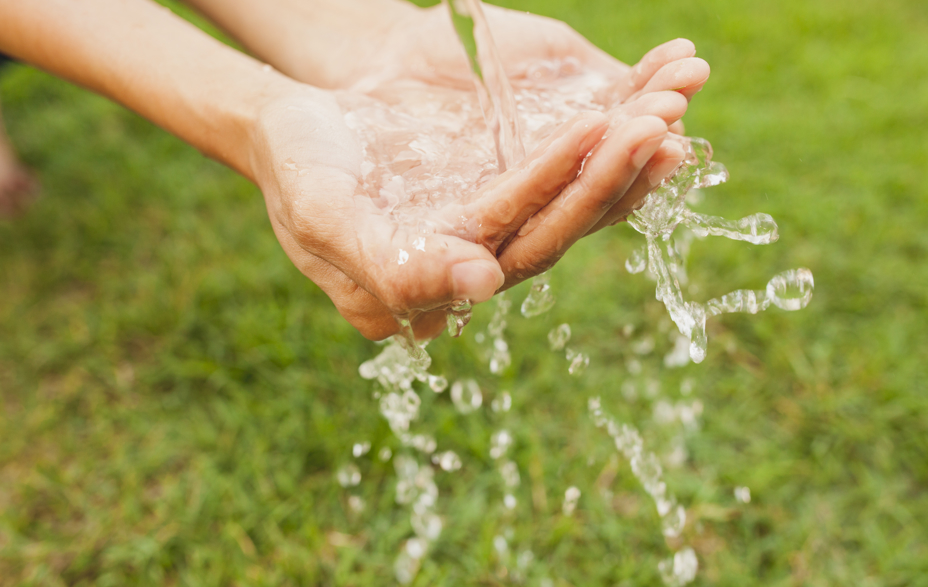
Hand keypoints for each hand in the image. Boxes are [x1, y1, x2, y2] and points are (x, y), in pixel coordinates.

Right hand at [249, 83, 679, 339]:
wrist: (290, 118)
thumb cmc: (295, 168)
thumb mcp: (326, 215)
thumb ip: (396, 265)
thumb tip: (484, 287)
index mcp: (445, 277)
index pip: (520, 244)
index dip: (565, 192)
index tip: (605, 131)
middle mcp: (481, 252)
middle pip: (565, 219)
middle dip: (614, 168)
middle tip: (659, 116)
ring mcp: (499, 212)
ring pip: (579, 186)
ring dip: (629, 141)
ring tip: (677, 93)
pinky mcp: (508, 172)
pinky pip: (572, 150)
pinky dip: (614, 111)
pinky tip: (658, 79)